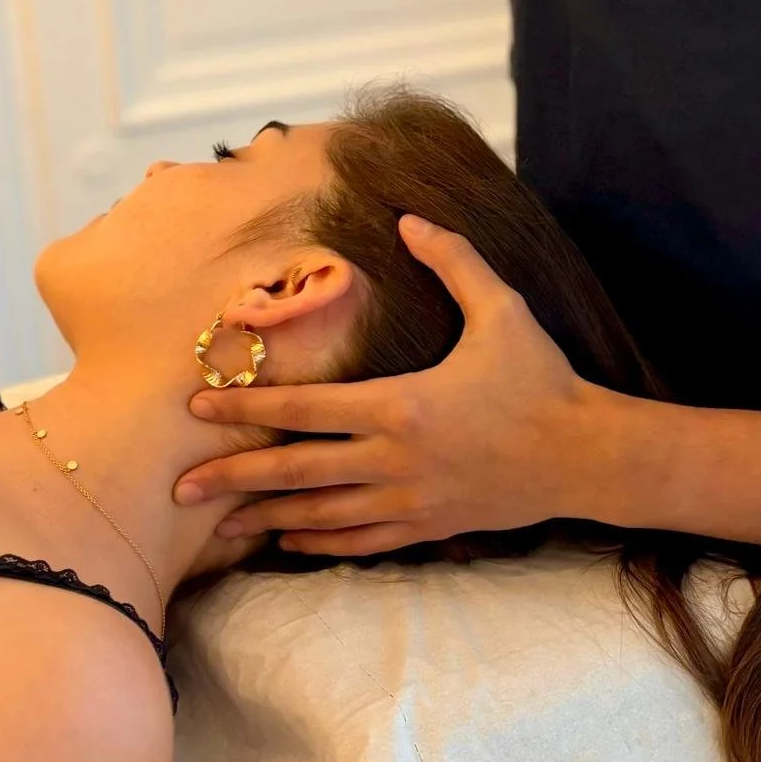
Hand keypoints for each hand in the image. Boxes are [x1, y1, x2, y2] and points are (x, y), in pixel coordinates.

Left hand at [173, 216, 614, 555]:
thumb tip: (409, 218)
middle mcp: (393, 460)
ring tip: (216, 525)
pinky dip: (318, 543)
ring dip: (264, 518)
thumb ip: (453, 260)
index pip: (305, 409)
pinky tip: (289, 543)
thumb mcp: (501, 308)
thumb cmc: (540, 378)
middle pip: (296, 473)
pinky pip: (359, 541)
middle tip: (177, 487)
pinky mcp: (427, 527)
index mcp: (400, 405)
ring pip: (320, 516)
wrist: (583, 455)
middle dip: (233, 478)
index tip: (200, 407)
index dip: (248, 407)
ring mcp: (408, 500)